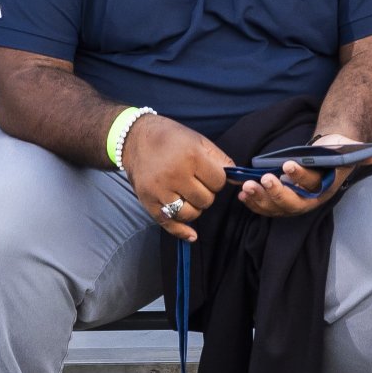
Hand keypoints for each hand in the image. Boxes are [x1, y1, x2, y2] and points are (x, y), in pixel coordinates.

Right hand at [119, 113, 233, 242]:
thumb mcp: (198, 140)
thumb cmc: (170, 137)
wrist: (134, 139)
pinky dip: (182, 232)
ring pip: (191, 214)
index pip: (218, 182)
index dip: (217, 179)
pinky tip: (192, 235)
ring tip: (188, 195)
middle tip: (196, 182)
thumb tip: (237, 180)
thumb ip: (220, 160)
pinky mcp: (148, 202)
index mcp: (191, 156)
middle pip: (206, 199)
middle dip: (206, 193)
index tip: (208, 173)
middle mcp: (175, 175)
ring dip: (194, 208)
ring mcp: (160, 190)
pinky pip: (169, 224)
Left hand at [237, 139, 366, 218]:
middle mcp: (310, 200)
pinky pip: (266, 207)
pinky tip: (242, 193)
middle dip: (276, 192)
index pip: (313, 184)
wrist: (328, 159)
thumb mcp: (349, 151)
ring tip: (247, 187)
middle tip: (263, 179)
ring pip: (276, 208)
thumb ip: (359, 154)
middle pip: (293, 202)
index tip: (287, 164)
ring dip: (260, 199)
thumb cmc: (336, 153)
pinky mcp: (280, 203)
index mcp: (325, 188)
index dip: (300, 176)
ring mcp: (294, 203)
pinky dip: (254, 203)